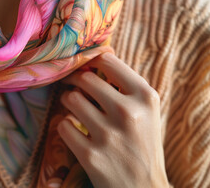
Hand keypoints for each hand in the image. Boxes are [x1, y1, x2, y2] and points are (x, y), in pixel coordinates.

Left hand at [58, 52, 168, 187]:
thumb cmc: (143, 144)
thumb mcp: (146, 112)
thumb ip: (125, 86)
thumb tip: (98, 55)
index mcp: (145, 97)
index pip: (107, 61)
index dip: (90, 62)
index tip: (83, 67)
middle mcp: (128, 112)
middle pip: (84, 79)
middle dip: (74, 81)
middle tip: (73, 87)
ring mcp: (108, 134)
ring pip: (70, 99)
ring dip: (68, 102)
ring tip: (74, 109)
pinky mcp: (91, 155)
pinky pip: (62, 125)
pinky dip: (64, 126)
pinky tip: (74, 130)